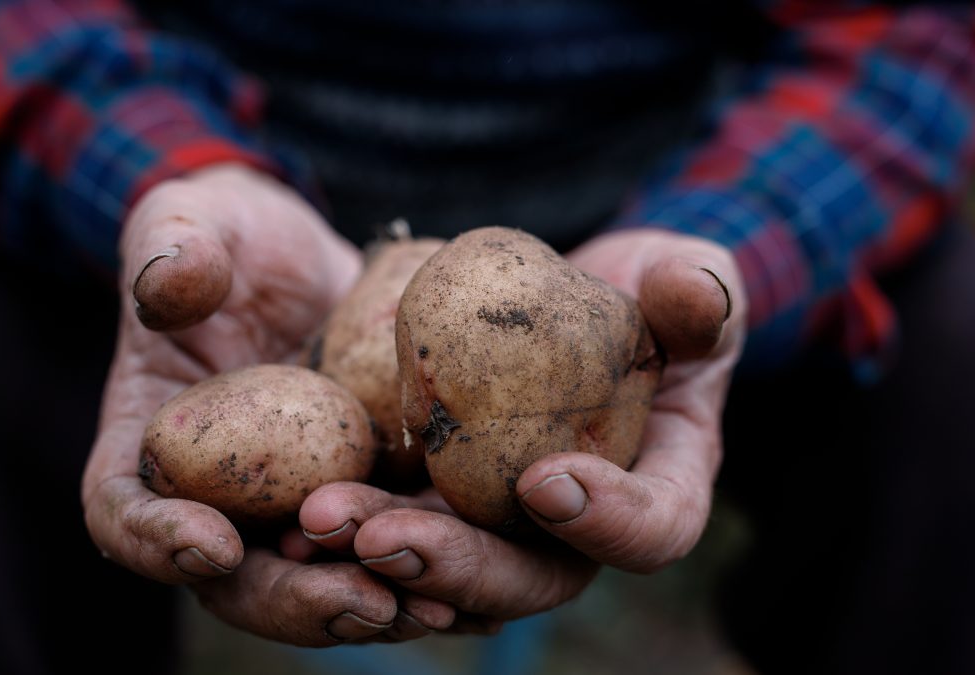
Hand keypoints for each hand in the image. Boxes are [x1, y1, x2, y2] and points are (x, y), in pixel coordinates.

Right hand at [80, 164, 442, 644]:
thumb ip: (174, 247)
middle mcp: (214, 498)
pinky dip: (425, 570)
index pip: (123, 513)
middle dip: (296, 599)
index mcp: (147, 448)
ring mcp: (290, 506)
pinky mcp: (358, 496)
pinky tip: (473, 580)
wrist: (303, 256)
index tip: (213, 544)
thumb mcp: (195, 223)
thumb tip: (172, 284)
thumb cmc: (229, 237)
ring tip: (432, 606)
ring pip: (319, 581)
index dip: (156, 541)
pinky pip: (385, 548)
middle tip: (358, 601)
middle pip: (236, 582)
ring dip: (372, 603)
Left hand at [299, 228, 744, 623]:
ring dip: (382, 556)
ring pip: (452, 569)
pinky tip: (292, 512)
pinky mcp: (445, 497)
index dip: (608, 521)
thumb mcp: (682, 281)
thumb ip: (698, 292)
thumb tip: (694, 292)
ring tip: (318, 524)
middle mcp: (579, 528)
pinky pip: (401, 527)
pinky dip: (352, 527)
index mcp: (656, 487)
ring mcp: (506, 522)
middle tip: (387, 537)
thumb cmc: (648, 294)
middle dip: (458, 566)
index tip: (545, 480)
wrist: (581, 298)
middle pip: (530, 578)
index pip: (653, 530)